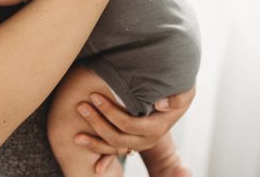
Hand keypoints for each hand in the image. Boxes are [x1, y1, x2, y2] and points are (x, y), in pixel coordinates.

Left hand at [74, 87, 195, 173]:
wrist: (176, 101)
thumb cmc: (178, 92)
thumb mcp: (184, 93)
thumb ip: (176, 99)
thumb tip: (159, 104)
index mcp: (155, 128)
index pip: (128, 123)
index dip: (110, 112)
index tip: (94, 95)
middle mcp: (146, 140)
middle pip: (117, 137)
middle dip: (96, 122)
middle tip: (81, 106)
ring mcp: (138, 143)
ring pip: (113, 148)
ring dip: (94, 143)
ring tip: (76, 137)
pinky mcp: (132, 143)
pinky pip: (115, 153)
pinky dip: (102, 157)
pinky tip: (93, 166)